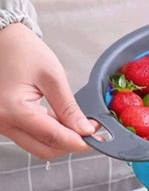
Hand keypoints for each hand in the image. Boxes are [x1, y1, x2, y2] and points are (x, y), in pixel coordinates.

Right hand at [0, 23, 95, 159]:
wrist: (1, 40)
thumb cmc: (22, 51)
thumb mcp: (52, 77)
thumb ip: (69, 108)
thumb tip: (85, 130)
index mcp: (14, 109)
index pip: (54, 138)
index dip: (80, 142)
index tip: (97, 139)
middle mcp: (3, 122)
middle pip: (46, 150)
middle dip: (71, 144)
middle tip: (89, 131)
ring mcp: (2, 124)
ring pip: (38, 147)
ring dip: (60, 140)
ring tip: (76, 122)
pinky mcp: (5, 123)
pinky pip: (31, 138)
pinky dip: (49, 134)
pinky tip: (61, 120)